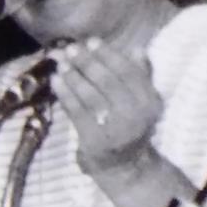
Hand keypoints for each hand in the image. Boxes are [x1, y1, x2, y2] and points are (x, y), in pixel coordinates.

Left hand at [51, 37, 162, 173]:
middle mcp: (136, 114)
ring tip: (60, 63)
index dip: (108, 55)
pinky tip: (56, 82)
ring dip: (73, 76)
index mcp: (150, 101)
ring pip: (90, 95)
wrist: (124, 165)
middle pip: (107, 81)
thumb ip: (141, 76)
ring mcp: (115, 128)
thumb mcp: (143, 102)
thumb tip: (138, 48)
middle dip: (86, 62)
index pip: (128, 71)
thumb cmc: (130, 126)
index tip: (91, 41)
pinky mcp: (94, 139)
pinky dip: (65, 94)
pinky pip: (77, 111)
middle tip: (69, 49)